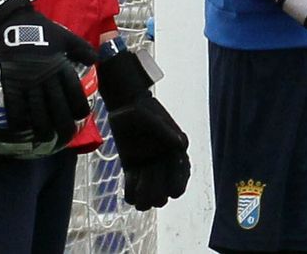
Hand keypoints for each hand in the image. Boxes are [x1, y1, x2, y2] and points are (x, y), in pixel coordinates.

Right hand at [0, 0, 96, 144]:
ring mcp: (28, 83)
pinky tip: (21, 131)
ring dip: (42, 129)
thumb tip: (95, 58)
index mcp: (61, 67)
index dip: (79, 107)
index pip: (74, 93)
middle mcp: (46, 78)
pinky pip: (15, 107)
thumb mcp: (66, 36)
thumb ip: (82, 48)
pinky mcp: (11, 84)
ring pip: (37, 112)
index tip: (81, 116)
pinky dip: (18, 121)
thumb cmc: (42, 29)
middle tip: (66, 136)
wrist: (14, 22)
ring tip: (46, 138)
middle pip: (58, 108)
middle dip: (64, 126)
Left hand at [97, 44, 190, 209]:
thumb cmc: (142, 110)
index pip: (180, 183)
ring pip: (150, 200)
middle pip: (164, 197)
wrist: (125, 107)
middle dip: (155, 191)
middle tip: (146, 171)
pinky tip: (129, 175)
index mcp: (175, 155)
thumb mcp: (154, 118)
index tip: (163, 172)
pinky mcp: (132, 170)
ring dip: (143, 195)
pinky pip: (132, 194)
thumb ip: (166, 130)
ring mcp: (148, 170)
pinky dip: (131, 192)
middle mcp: (164, 167)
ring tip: (136, 176)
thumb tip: (181, 145)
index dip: (175, 185)